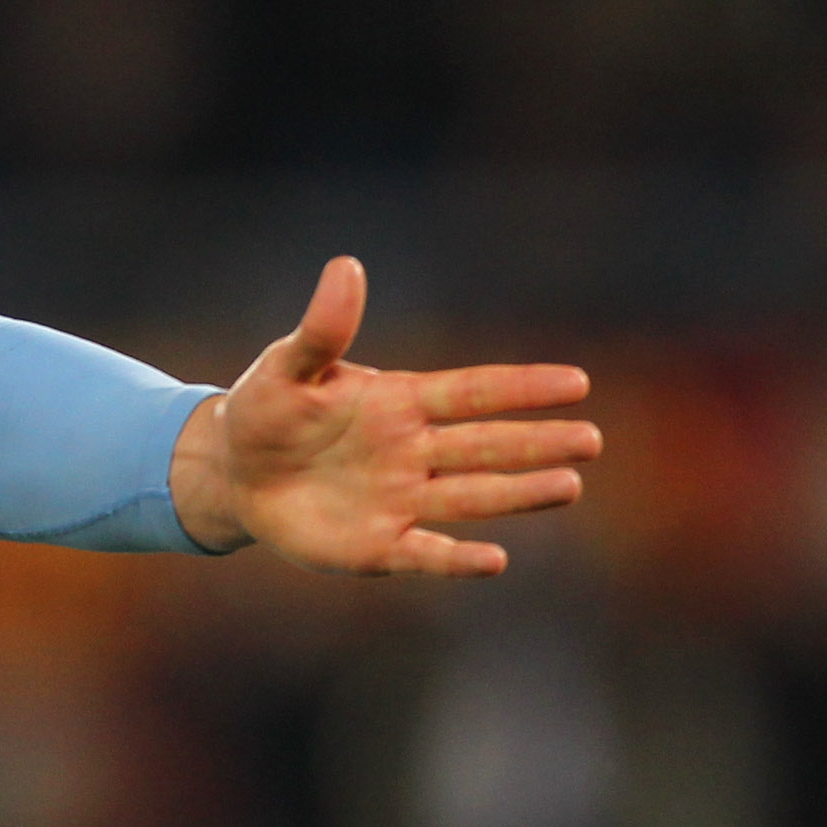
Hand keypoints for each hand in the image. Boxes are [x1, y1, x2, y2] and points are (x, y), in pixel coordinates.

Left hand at [169, 256, 597, 576]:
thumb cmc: (267, 410)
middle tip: (593, 440)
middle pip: (486, 446)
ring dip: (518, 493)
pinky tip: (496, 560)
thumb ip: (322, 328)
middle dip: (538, 443)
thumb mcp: (288, 366)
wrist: (233, 472)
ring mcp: (399, 500)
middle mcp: (412, 452)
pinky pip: (424, 553)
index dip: (522, 388)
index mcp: (399, 403)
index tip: (576, 383)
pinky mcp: (376, 546)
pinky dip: (458, 559)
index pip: (472, 392)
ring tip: (570, 485)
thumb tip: (346, 266)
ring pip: (471, 497)